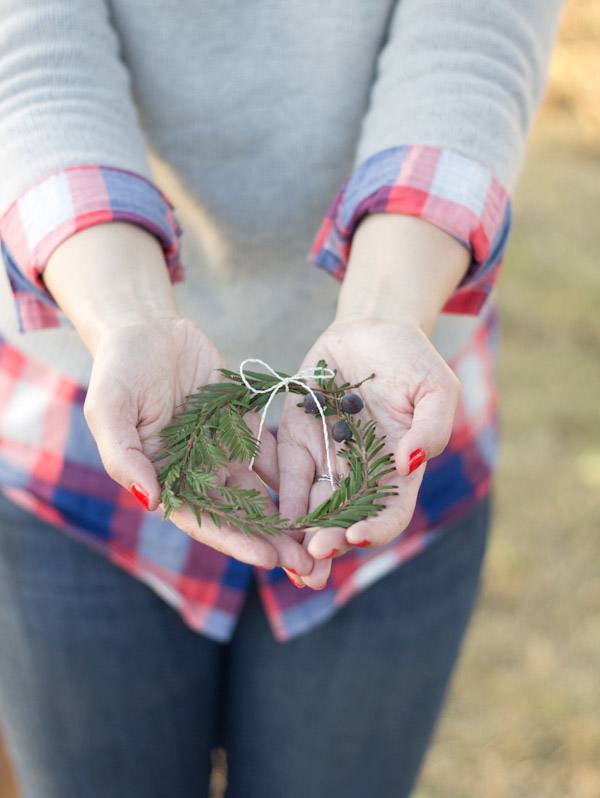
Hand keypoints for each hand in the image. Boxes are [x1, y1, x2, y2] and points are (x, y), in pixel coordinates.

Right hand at [43, 222, 312, 573]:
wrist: (147, 330)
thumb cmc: (118, 371)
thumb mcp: (109, 409)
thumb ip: (124, 456)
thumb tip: (150, 501)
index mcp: (166, 477)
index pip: (202, 519)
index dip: (235, 542)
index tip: (267, 560)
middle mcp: (198, 472)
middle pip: (239, 516)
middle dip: (272, 542)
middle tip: (308, 566)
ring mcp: (224, 451)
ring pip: (262, 493)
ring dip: (290, 518)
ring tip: (322, 538)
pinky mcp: (246, 427)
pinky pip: (275, 455)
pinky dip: (298, 476)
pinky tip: (325, 492)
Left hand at [277, 318, 460, 587]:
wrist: (371, 330)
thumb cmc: (411, 361)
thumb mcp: (436, 388)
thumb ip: (431, 426)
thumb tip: (410, 462)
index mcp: (398, 470)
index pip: (390, 512)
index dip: (376, 529)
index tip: (356, 536)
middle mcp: (361, 473)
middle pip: (346, 520)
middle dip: (329, 544)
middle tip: (312, 562)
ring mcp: (327, 459)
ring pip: (314, 509)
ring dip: (301, 537)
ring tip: (288, 561)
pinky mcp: (297, 441)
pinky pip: (288, 476)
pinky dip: (281, 501)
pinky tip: (271, 523)